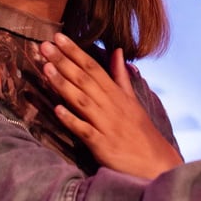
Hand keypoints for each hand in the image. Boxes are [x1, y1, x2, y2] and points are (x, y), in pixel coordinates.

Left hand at [40, 33, 183, 178]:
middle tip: (44, 45)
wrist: (155, 163)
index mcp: (116, 94)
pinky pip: (85, 130)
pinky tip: (57, 110)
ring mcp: (106, 125)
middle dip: (63, 62)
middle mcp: (110, 105)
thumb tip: (117, 50)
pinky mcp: (102, 145)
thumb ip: (120, 76)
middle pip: (84, 80)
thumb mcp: (132, 100)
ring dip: (63, 85)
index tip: (58, 37)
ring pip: (82, 101)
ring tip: (45, 68)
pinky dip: (71, 120)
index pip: (93, 67)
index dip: (75, 51)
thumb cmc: (140, 131)